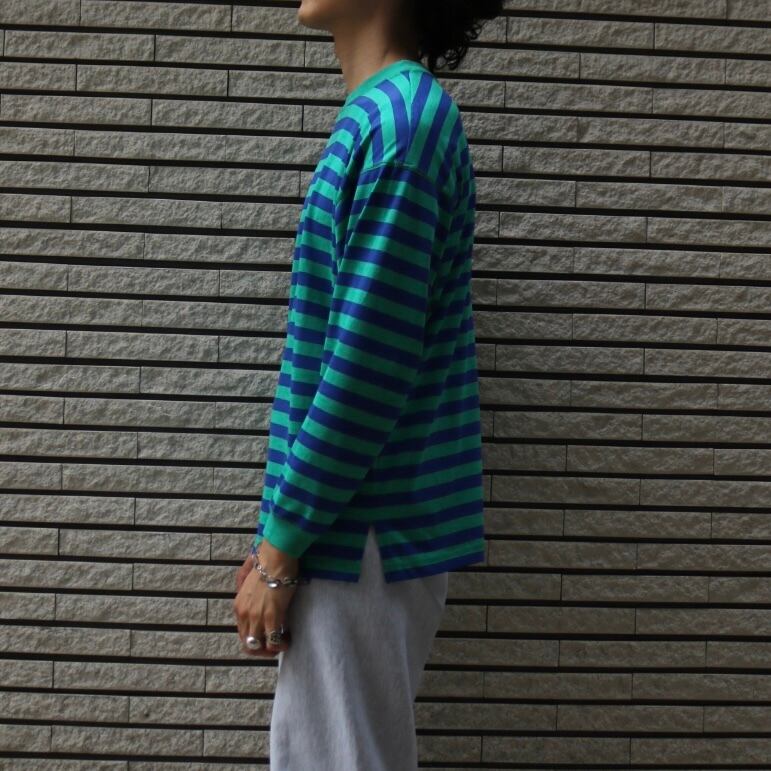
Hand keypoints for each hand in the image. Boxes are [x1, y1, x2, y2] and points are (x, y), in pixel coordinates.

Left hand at [233, 539, 300, 657]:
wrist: (276, 558)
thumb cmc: (267, 564)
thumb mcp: (250, 580)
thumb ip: (248, 591)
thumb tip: (253, 593)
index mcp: (239, 606)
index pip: (242, 633)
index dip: (255, 639)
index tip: (267, 635)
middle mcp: (244, 614)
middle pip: (248, 644)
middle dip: (261, 649)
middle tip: (275, 644)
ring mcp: (256, 617)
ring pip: (259, 647)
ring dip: (270, 649)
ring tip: (282, 643)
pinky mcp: (271, 617)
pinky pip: (273, 642)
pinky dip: (281, 646)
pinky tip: (288, 640)